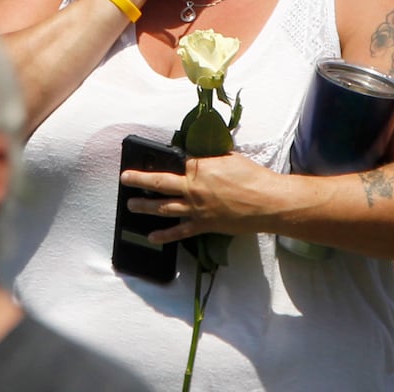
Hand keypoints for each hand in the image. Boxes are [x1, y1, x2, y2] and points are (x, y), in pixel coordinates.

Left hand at [120, 153, 283, 243]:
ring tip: (130, 205)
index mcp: (198, 167)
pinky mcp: (203, 225)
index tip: (160, 157)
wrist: (269, 203)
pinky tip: (151, 237)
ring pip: (163, 207)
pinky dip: (164, 235)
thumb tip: (203, 157)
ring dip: (144, 206)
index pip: (177, 160)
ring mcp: (196, 208)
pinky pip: (180, 231)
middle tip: (125, 178)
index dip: (169, 158)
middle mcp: (192, 188)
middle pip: (159, 182)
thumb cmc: (253, 178)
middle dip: (139, 179)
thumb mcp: (230, 158)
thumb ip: (212, 158)